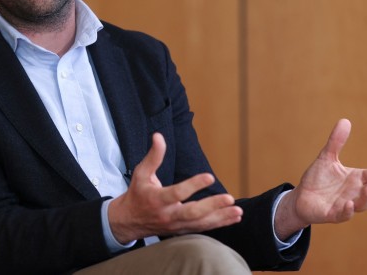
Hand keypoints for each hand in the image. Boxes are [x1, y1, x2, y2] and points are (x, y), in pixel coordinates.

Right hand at [108, 133, 242, 243]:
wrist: (129, 221)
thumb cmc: (138, 193)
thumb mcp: (141, 173)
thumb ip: (153, 156)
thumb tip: (159, 136)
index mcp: (157, 199)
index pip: (177, 193)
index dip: (193, 185)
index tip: (209, 176)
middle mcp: (167, 215)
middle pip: (192, 213)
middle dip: (212, 206)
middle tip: (229, 198)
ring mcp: (176, 225)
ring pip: (200, 224)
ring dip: (220, 218)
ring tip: (237, 210)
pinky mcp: (182, 230)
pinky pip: (202, 228)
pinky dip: (219, 223)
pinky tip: (234, 217)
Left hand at [275, 118, 366, 239]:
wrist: (301, 197)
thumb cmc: (318, 179)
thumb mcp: (326, 158)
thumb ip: (336, 142)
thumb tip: (345, 120)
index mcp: (356, 179)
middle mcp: (355, 193)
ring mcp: (346, 205)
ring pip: (363, 204)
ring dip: (366, 198)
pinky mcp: (333, 214)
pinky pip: (344, 215)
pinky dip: (347, 210)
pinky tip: (349, 204)